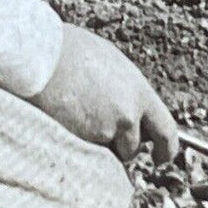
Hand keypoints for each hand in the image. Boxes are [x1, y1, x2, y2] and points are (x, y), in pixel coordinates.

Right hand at [33, 24, 179, 162]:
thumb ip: (128, 91)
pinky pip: (86, 152)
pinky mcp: (82, 141)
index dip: (167, 149)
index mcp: (139, 92)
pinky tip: (65, 120)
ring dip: (97, 143)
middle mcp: (127, 115)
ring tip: (77, 116)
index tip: (162, 157)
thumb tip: (132, 109)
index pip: (166, 131)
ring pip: (106, 151)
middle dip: (121, 146)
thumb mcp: (112, 64)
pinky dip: (78, 143)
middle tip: (102, 130)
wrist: (41, 55)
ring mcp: (104, 130)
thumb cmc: (71, 51)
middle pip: (133, 147)